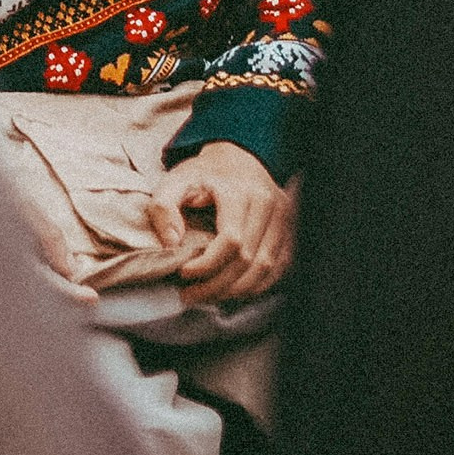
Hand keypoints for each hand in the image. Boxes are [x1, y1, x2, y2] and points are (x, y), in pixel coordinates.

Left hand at [146, 142, 295, 305]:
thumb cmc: (205, 174)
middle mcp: (269, 204)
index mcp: (241, 192)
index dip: (207, 264)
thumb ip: (163, 206)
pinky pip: (279, 268)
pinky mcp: (289, 231)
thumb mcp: (176, 180)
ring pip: (265, 268)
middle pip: (248, 259)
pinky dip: (257, 286)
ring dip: (236, 291)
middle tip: (190, 295)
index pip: (231, 240)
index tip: (183, 272)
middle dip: (217, 285)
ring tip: (208, 296)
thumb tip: (171, 243)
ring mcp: (284, 219)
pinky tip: (233, 291)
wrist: (239, 158)